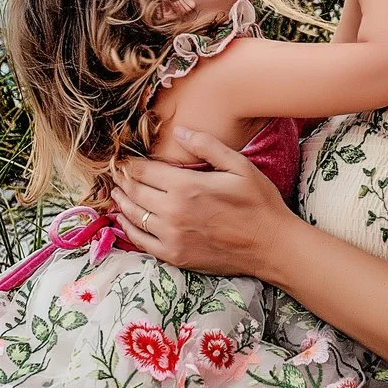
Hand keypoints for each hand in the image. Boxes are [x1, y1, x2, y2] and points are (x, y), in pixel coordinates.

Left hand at [110, 127, 299, 277]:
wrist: (272, 246)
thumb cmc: (259, 204)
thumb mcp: (239, 166)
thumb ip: (208, 146)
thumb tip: (180, 131)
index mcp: (187, 187)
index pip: (144, 171)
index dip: (130, 164)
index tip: (123, 159)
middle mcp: (173, 212)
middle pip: (135, 192)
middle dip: (122, 180)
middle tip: (115, 174)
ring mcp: (172, 237)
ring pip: (133, 216)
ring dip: (121, 202)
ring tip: (116, 193)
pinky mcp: (175, 255)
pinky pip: (140, 241)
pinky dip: (128, 228)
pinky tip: (124, 220)